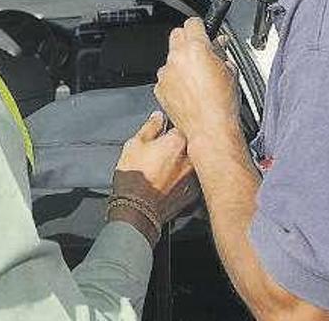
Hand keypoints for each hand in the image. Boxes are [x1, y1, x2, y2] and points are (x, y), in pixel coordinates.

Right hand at [110, 112, 199, 244]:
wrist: (137, 211)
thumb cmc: (133, 178)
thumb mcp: (134, 145)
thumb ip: (150, 127)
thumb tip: (158, 117)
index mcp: (178, 141)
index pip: (180, 126)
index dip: (170, 130)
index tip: (163, 135)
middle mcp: (192, 158)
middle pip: (191, 144)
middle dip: (180, 146)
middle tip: (164, 153)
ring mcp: (195, 177)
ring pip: (193, 163)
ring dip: (184, 163)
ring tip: (165, 170)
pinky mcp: (194, 193)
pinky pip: (192, 180)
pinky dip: (184, 180)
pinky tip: (169, 183)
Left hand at [155, 18, 239, 147]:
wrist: (209, 130)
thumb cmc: (222, 104)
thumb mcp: (231, 71)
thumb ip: (221, 52)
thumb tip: (218, 45)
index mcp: (195, 49)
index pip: (193, 23)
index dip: (200, 27)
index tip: (203, 32)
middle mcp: (177, 58)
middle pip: (177, 35)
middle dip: (188, 40)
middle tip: (200, 51)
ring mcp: (166, 74)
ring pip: (170, 58)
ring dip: (180, 62)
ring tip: (196, 78)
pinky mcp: (160, 88)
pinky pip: (166, 77)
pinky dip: (174, 80)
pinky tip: (188, 91)